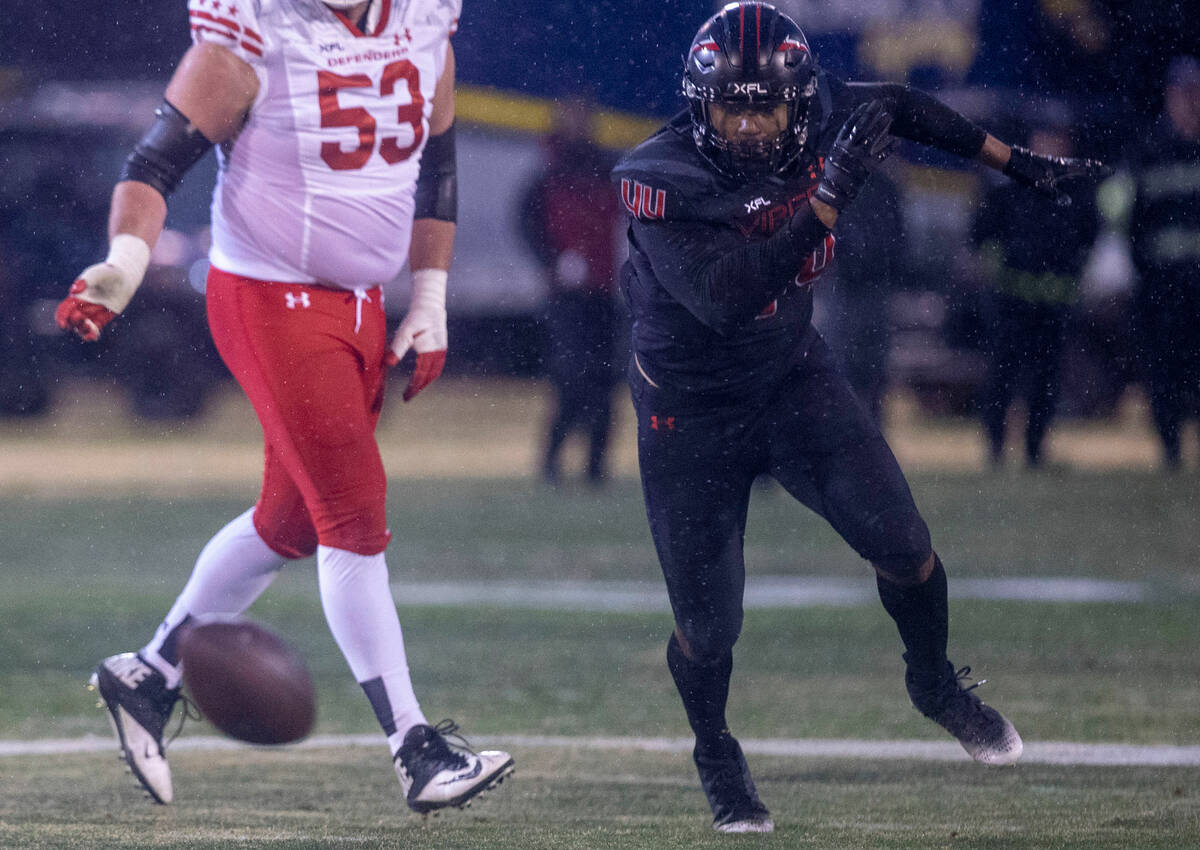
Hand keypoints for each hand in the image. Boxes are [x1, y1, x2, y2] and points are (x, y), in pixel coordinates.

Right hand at [55, 265, 123, 341]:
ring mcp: (92, 312)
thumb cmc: (109, 273)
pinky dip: (91, 334)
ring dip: (82, 330)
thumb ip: (87, 280)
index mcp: (77, 296)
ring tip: (90, 326)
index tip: (63, 325)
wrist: (124, 277)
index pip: (65, 308)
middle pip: (71, 320)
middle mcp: (82, 305)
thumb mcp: (98, 274)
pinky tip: (93, 336)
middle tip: (82, 319)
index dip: (61, 317)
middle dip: (73, 323)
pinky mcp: (103, 318)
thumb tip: (74, 291)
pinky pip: (94, 329)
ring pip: (81, 327)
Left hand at [385, 269, 447, 401]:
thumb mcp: (404, 332)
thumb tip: (389, 364)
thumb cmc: (415, 319)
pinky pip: (436, 367)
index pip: (421, 375)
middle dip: (419, 388)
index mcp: (429, 351)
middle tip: (408, 397)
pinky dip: (429, 375)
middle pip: (429, 377)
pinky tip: (422, 376)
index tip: (405, 397)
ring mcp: (442, 351)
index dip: (413, 388)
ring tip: (414, 389)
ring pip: (435, 373)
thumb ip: (397, 348)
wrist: (430, 307)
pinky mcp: (442, 348)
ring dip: (425, 382)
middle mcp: (438, 353)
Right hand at [814, 100, 895, 211]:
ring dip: (880, 126)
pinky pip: (880, 155)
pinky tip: (897, 141)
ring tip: (889, 116)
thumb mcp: (833, 155)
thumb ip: (842, 144)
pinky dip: (889, 148)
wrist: (833, 192)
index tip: (866, 104)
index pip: (848, 125)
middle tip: (879, 104)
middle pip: (861, 127)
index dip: (857, 114)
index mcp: (838, 145)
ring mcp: (858, 157)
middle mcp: (848, 149)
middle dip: (870, 114)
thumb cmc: (834, 173)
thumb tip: (850, 133)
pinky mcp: (867, 167)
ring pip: (871, 138)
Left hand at [1003, 145, 1113, 205]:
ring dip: (1084, 166)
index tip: (1109, 170)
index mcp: (1063, 167)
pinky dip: (1073, 167)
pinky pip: (1064, 165)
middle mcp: (1061, 163)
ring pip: (1073, 164)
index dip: (1097, 170)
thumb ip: (1055, 195)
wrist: (1014, 161)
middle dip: (1093, 168)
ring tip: (1093, 168)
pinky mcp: (1047, 163)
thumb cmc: (1027, 174)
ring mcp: (1054, 162)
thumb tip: (1068, 202)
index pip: (1084, 168)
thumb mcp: (1041, 187)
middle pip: (1081, 164)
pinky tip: (1071, 169)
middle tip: (1104, 168)